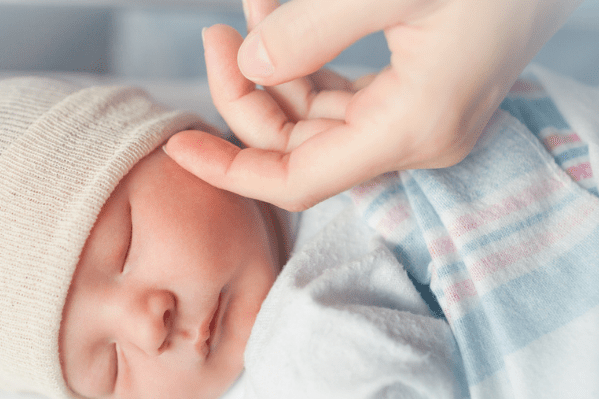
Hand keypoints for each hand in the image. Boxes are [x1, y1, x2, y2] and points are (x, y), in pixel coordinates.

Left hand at [165, 0, 581, 211]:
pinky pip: (344, 94)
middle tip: (215, 36)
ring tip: (247, 12)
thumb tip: (249, 66)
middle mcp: (415, 138)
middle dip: (247, 95)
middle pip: (300, 147)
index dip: (230, 170)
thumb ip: (309, 32)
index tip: (178, 146)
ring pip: (319, 118)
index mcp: (411, 129)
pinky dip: (307, 61)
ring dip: (275, 71)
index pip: (296, 180)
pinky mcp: (420, 93)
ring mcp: (419, 118)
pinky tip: (281, 20)